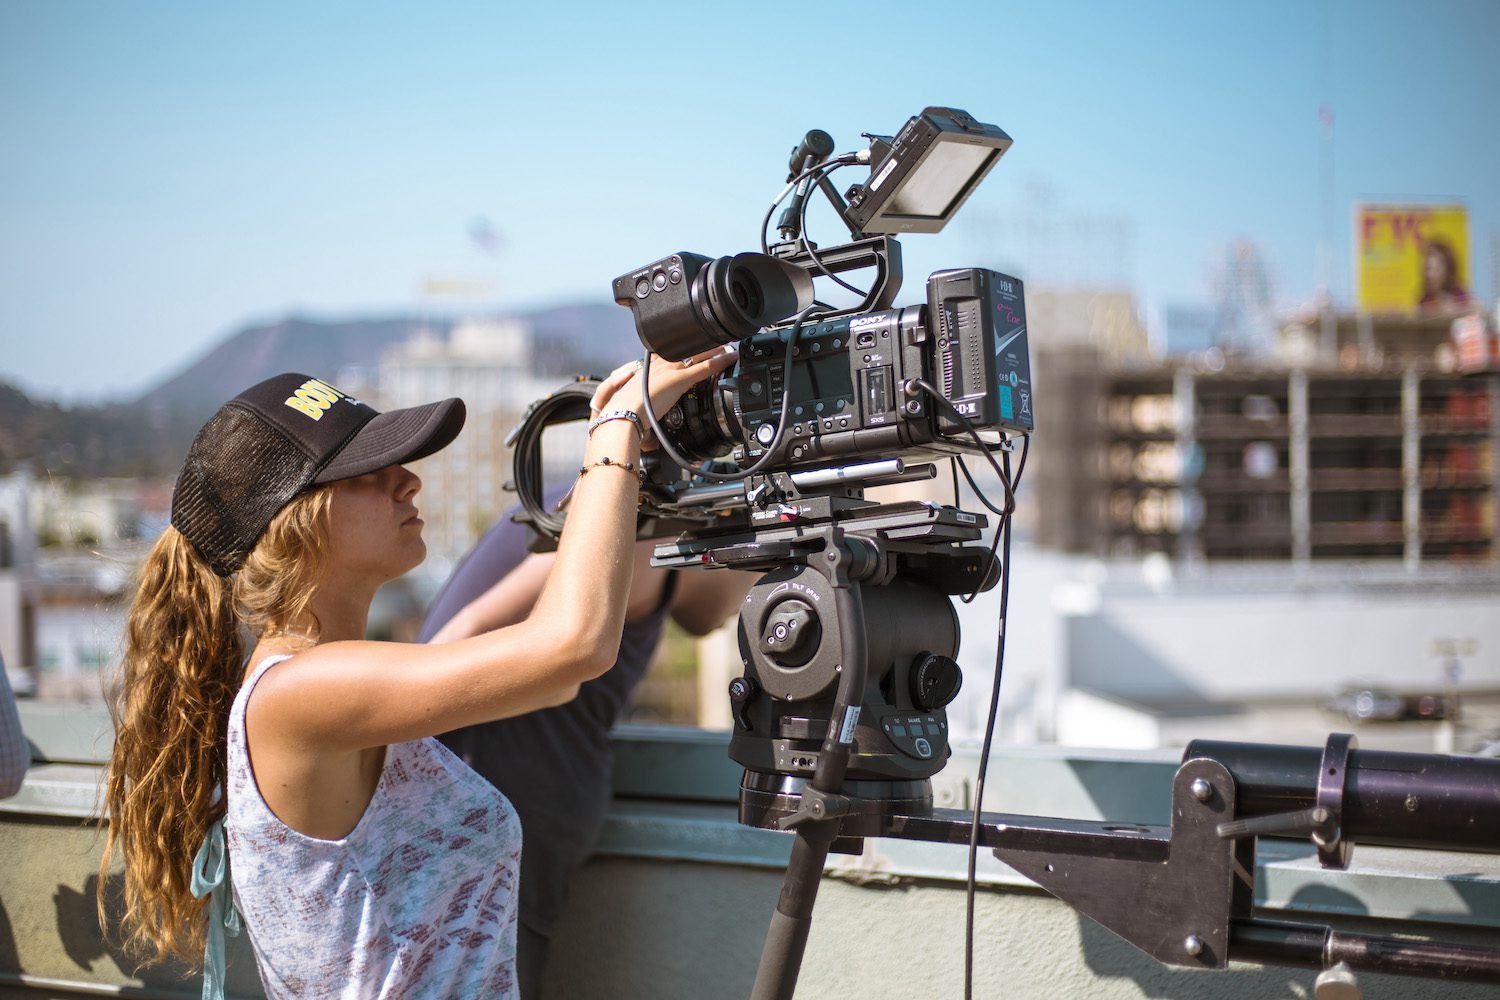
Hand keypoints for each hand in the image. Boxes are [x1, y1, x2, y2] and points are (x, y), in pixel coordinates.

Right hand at [591, 349, 736, 447]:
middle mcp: (655, 369)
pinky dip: (718, 362)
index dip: (674, 351)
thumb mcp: (632, 413)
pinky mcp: (678, 380)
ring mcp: (667, 372)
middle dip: (694, 345)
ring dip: (710, 349)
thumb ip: (643, 419)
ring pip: (693, 354)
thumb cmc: (622, 420)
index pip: (662, 356)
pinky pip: (703, 368)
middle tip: (709, 340)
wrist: (620, 419)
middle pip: (679, 350)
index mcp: (642, 374)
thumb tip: (648, 439)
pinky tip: (730, 358)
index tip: (683, 348)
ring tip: (724, 344)